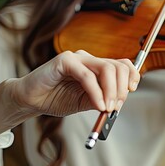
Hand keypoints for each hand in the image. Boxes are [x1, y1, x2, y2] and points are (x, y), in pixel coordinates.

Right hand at [9, 50, 139, 116]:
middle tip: (116, 107)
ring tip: (107, 108)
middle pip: (118, 66)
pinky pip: (87, 76)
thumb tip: (120, 103)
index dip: (132, 75)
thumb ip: (103, 99)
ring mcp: (78, 57)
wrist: (32, 100)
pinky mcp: (65, 60)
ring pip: (106, 69)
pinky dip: (96, 92)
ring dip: (111, 91)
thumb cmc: (57, 98)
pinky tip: (98, 104)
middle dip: (122, 89)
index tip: (132, 90)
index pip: (123, 64)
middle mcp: (90, 59)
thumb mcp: (87, 102)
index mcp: (97, 67)